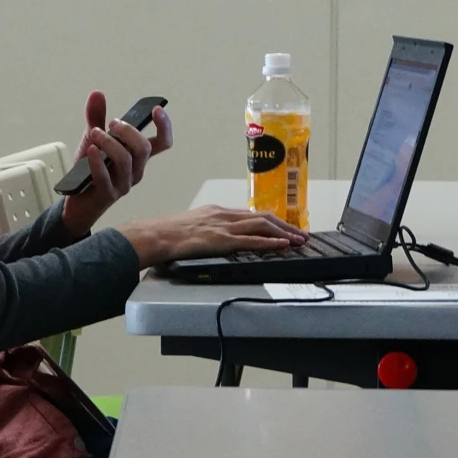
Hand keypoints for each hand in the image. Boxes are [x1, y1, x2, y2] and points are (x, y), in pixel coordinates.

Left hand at [57, 91, 173, 234]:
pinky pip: (105, 177)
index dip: (164, 127)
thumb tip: (97, 93)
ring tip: (94, 134)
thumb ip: (96, 118)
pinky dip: (97, 161)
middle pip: (144, 148)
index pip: (162, 143)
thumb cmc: (88, 172)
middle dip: (128, 131)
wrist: (75, 203)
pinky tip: (90, 150)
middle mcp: (135, 171)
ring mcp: (123, 185)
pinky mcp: (107, 195)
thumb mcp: (92, 140)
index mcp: (137, 158)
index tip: (157, 110)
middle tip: (111, 123)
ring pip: (126, 160)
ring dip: (109, 143)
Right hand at [119, 205, 305, 265]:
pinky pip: (251, 240)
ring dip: (284, 233)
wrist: (155, 235)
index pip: (251, 215)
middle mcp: (224, 216)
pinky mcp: (222, 240)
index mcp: (217, 212)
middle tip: (302, 235)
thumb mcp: (192, 226)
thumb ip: (207, 230)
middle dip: (285, 226)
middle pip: (263, 217)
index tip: (285, 228)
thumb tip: (214, 238)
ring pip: (262, 225)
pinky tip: (283, 245)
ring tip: (299, 241)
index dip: (272, 221)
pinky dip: (270, 242)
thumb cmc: (167, 234)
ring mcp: (224, 227)